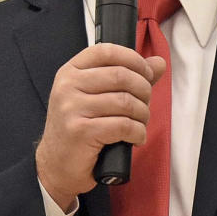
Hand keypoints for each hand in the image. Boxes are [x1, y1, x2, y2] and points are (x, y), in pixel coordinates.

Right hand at [35, 43, 165, 210]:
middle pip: (121, 75)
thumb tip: (159, 63)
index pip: (106, 51)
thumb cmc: (79, 129)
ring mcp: (72, 108)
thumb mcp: (98, 97)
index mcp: (71, 72)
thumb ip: (129, 78)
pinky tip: (136, 138)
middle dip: (144, 90)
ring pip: (125, 101)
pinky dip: (138, 133)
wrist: (56, 165)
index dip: (134, 59)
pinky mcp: (81, 131)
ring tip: (140, 123)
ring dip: (142, 114)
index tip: (147, 73)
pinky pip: (123, 125)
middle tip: (145, 105)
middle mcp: (68, 86)